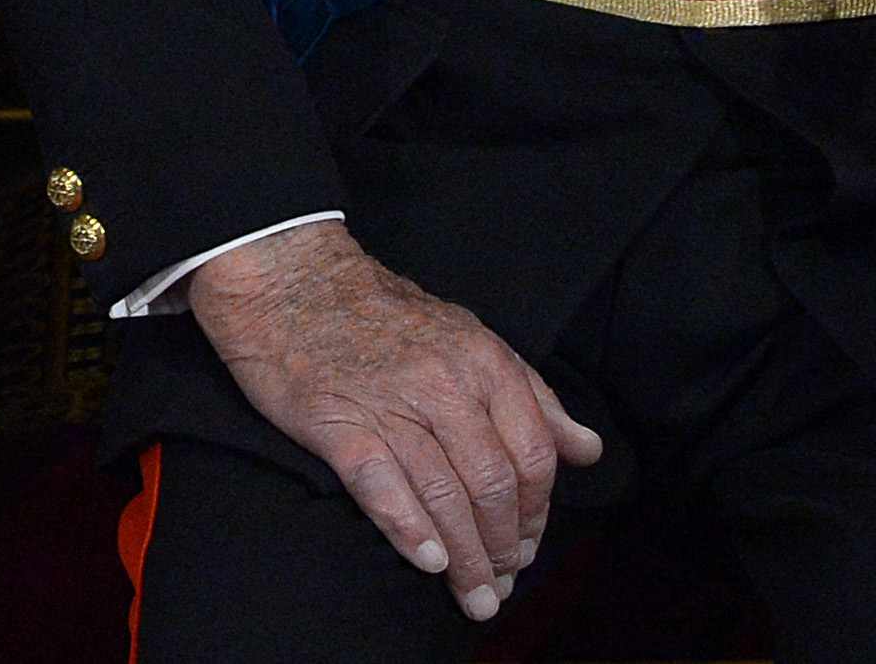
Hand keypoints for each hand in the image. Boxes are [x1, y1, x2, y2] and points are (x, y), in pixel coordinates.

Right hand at [185, 221, 600, 623]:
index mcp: (482, 361)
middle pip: (493, 485)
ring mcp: (388, 403)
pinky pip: (381, 485)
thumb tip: (586, 449)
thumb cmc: (380, 313)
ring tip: (475, 598)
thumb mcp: (468, 337)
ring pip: (444, 496)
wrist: (289, 278)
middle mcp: (443, 383)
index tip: (528, 545)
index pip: (533, 454)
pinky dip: (408, 528)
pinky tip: (428, 561)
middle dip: (505, 548)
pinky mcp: (336, 422)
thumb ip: (531, 395)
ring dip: (467, 559)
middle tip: (502, 584)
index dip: (538, 512)